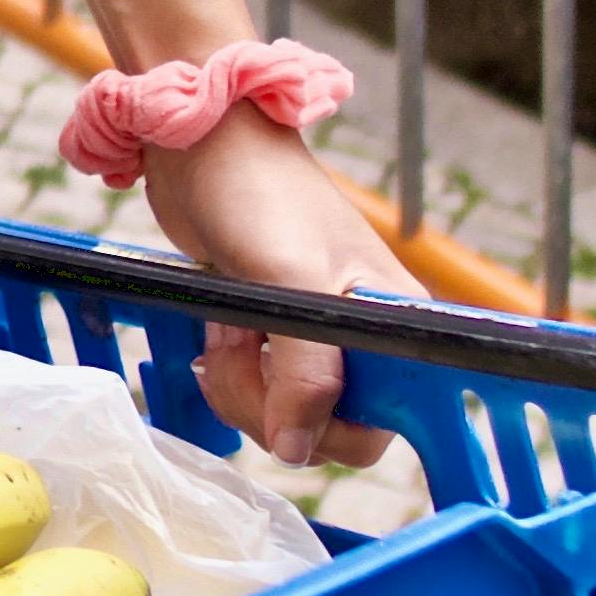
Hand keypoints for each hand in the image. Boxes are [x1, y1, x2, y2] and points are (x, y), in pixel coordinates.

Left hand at [136, 110, 411, 467]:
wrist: (201, 148)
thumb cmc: (260, 195)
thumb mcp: (292, 284)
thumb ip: (305, 374)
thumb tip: (296, 447)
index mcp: (394, 324)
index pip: (383, 422)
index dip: (330, 426)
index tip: (289, 397)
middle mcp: (362, 339)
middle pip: (323, 428)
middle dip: (269, 404)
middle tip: (243, 347)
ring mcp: (314, 340)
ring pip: (280, 414)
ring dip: (240, 381)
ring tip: (229, 327)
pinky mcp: (271, 334)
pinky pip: (252, 389)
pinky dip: (228, 368)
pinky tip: (219, 328)